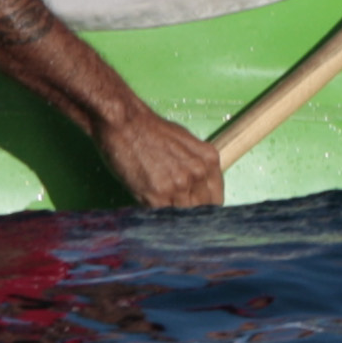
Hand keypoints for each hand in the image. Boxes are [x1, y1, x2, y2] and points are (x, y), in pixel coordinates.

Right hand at [96, 105, 226, 211]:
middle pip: (202, 210)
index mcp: (209, 160)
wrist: (125, 123)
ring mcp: (179, 185)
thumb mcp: (186, 144)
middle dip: (190, 216)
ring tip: (165, 217)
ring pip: (184, 216)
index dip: (206, 210)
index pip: (216, 199)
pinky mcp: (158, 194)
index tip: (198, 216)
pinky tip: (154, 214)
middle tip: (179, 218)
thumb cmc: (151, 130)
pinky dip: (159, 219)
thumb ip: (196, 167)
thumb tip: (197, 190)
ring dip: (175, 219)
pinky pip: (164, 216)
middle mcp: (198, 173)